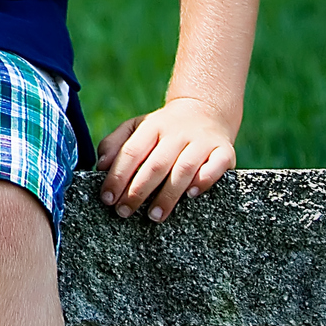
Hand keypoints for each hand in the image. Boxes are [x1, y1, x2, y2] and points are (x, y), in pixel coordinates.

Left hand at [95, 96, 236, 221]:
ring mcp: (202, 141)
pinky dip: (205, 179)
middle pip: (155, 164)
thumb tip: (101, 166)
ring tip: (154, 216)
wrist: (205, 110)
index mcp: (152, 126)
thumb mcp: (136, 127)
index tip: (107, 198)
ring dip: (168, 194)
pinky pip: (217, 166)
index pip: (131, 152)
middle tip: (124, 212)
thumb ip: (115, 144)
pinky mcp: (224, 151)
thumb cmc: (163, 128)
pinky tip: (192, 194)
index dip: (118, 176)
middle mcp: (177, 133)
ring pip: (184, 168)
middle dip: (138, 191)